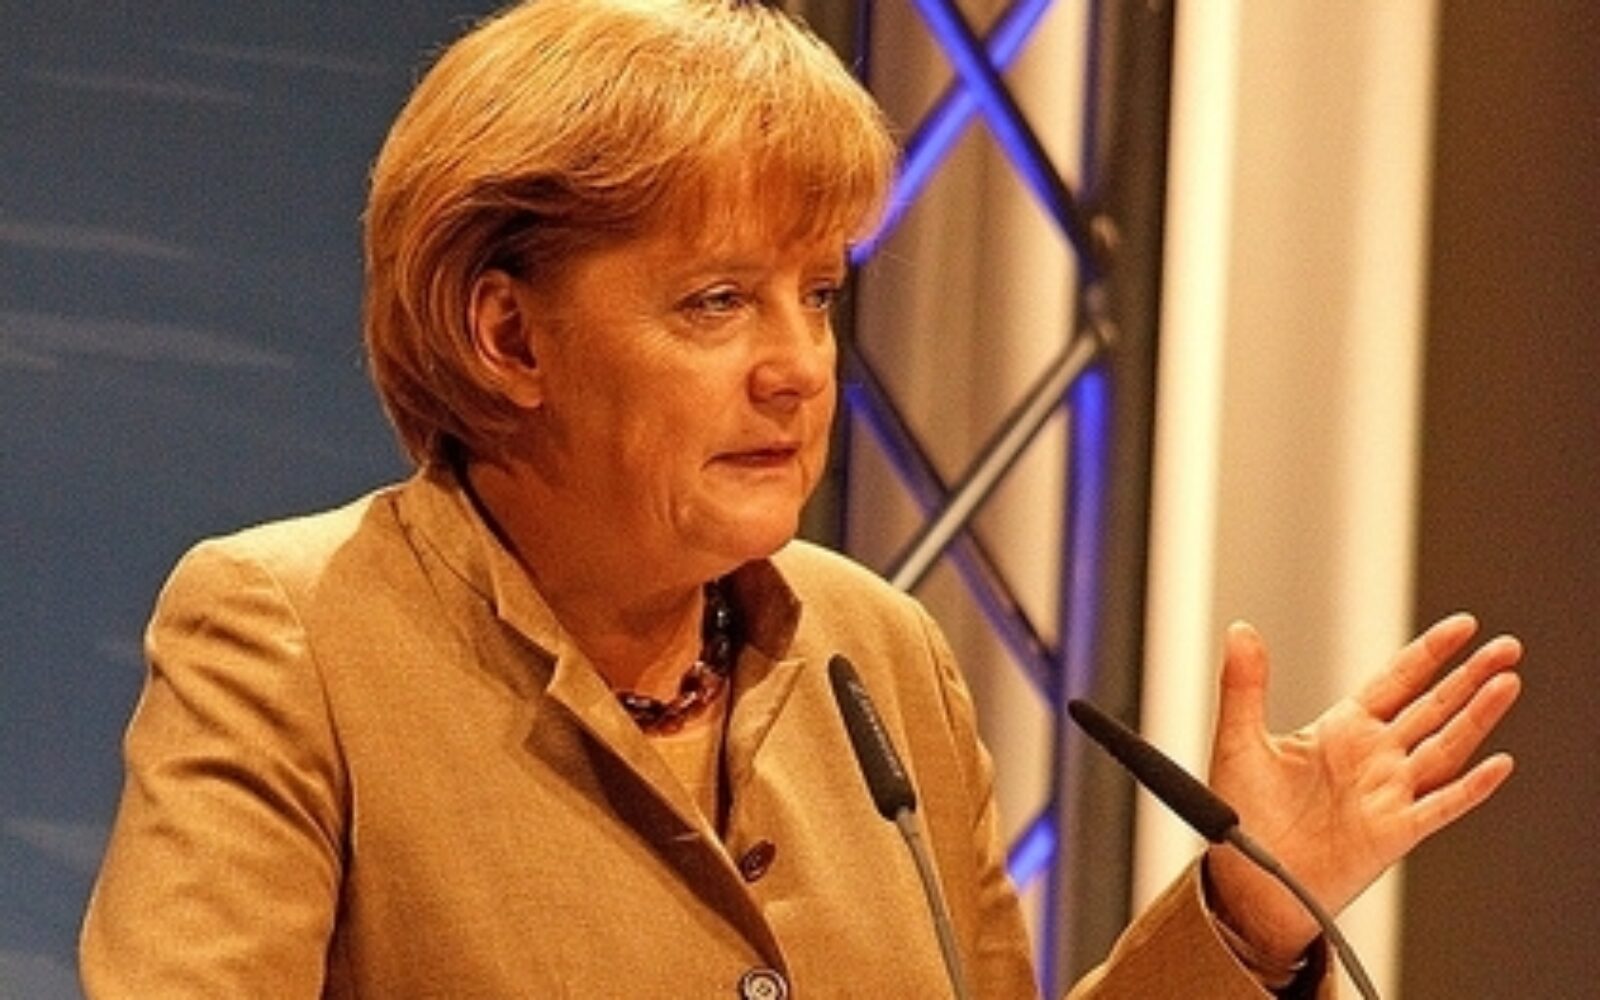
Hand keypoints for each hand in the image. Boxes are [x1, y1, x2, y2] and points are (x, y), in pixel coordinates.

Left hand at [1203, 613, 1522, 965]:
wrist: (1248, 883)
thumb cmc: (1245, 818)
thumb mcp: (1238, 740)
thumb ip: (1244, 685)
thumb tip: (1241, 630)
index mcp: (1343, 731)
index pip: (1397, 681)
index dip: (1429, 653)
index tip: (1462, 626)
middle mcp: (1374, 759)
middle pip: (1433, 709)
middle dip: (1469, 677)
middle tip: (1506, 647)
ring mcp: (1389, 795)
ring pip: (1445, 748)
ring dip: (1476, 718)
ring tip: (1506, 684)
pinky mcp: (1393, 833)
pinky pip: (1439, 807)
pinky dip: (1469, 788)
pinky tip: (1497, 765)